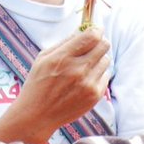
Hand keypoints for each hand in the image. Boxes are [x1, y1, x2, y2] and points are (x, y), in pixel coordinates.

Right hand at [0, 27, 110, 143]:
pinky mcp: (94, 95)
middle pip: (104, 45)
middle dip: (99, 42)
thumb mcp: (43, 58)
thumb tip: (83, 29)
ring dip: (98, 59)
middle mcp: (78, 70)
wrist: (37, 115)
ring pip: (106, 60)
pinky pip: (105, 76)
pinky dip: (98, 75)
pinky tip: (84, 80)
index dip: (97, 30)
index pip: (92, 36)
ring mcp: (88, 83)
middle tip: (92, 46)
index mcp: (63, 57)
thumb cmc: (38, 83)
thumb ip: (65, 42)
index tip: (96, 30)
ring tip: (84, 66)